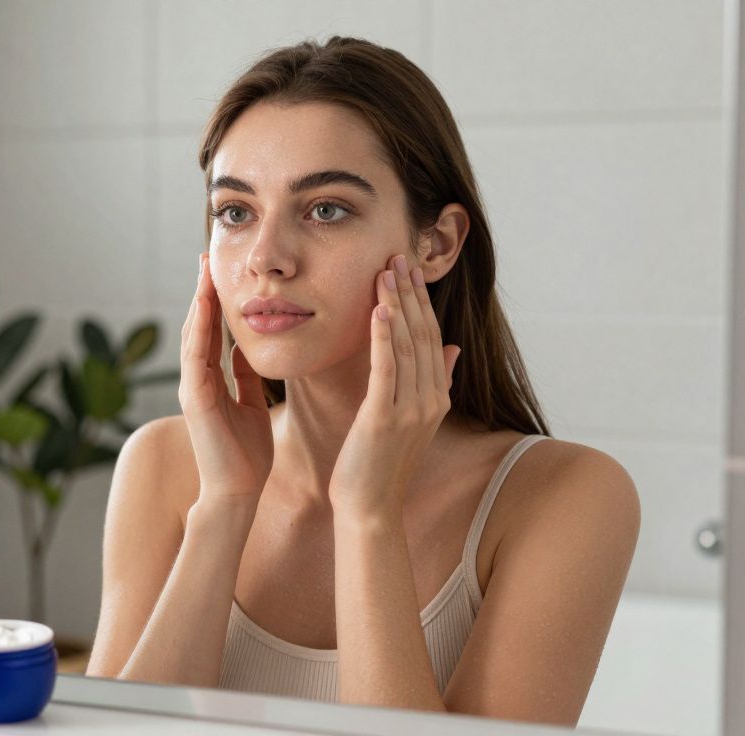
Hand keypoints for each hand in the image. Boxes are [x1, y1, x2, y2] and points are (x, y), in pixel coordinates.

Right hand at [179, 253, 272, 509]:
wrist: (237, 492)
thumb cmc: (246, 456)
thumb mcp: (250, 406)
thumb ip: (243, 378)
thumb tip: (244, 350)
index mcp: (210, 381)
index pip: (211, 333)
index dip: (214, 302)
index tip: (219, 273)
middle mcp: (196, 380)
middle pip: (197, 326)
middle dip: (202, 292)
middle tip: (206, 258)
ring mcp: (192, 388)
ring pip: (193, 335)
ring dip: (199, 302)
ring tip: (204, 272)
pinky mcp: (196, 399)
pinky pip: (196, 355)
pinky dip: (200, 328)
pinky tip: (205, 306)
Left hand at [328, 255, 459, 518]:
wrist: (369, 508)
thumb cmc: (380, 465)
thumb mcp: (413, 421)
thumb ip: (434, 383)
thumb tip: (451, 349)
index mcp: (436, 398)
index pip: (431, 338)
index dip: (421, 302)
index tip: (409, 270)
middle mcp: (429, 400)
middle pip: (423, 335)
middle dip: (411, 294)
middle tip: (399, 256)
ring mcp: (410, 410)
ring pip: (406, 345)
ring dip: (396, 305)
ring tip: (386, 271)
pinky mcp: (383, 418)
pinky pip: (386, 369)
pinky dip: (382, 337)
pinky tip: (377, 310)